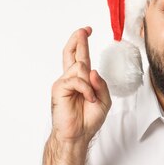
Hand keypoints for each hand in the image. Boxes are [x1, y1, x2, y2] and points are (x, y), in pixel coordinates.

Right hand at [50, 27, 111, 142]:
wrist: (77, 135)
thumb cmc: (88, 119)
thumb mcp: (104, 100)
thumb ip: (101, 84)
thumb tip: (93, 70)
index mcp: (80, 80)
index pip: (80, 57)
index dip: (82, 43)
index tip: (87, 31)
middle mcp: (70, 78)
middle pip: (71, 53)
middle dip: (78, 39)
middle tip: (84, 30)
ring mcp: (64, 82)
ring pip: (80, 67)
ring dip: (90, 82)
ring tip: (91, 98)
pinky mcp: (59, 88)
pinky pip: (77, 80)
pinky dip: (87, 90)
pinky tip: (88, 99)